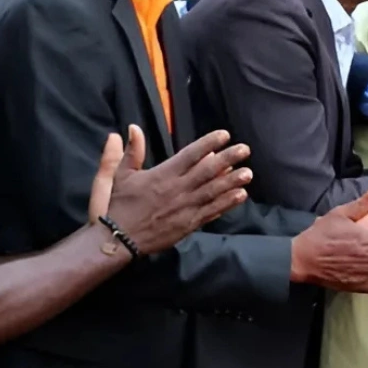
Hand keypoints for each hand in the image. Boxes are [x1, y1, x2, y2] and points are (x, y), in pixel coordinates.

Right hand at [99, 125, 253, 254]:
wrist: (118, 239)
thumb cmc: (119, 205)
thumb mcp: (120, 175)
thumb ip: (130, 151)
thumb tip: (133, 128)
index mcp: (162, 175)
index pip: (190, 155)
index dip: (208, 143)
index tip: (224, 135)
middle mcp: (177, 189)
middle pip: (207, 171)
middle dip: (228, 158)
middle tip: (245, 149)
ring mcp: (185, 207)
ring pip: (213, 191)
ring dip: (232, 181)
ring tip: (248, 172)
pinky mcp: (188, 224)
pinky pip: (211, 211)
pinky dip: (226, 203)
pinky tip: (241, 195)